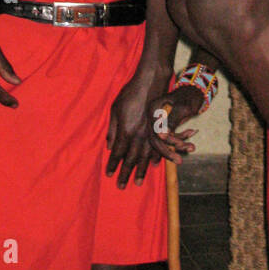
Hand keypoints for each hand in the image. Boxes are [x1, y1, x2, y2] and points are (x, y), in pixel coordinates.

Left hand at [106, 66, 170, 187]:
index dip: (112, 165)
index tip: (108, 175)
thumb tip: (109, 146)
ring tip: (137, 182)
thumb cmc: (129, 94)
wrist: (150, 83)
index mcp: (125, 132)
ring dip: (140, 171)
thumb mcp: (115, 109)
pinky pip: (158, 149)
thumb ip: (112, 129)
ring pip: (145, 158)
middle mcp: (138, 136)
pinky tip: (153, 166)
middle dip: (125, 174)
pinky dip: (156, 159)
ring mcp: (150, 134)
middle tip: (121, 186)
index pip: (117, 154)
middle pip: (130, 160)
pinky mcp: (159, 130)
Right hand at [148, 85, 205, 164]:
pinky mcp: (167, 124)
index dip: (164, 142)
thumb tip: (161, 136)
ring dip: (179, 145)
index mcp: (154, 109)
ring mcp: (160, 121)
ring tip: (193, 147)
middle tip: (180, 161)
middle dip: (169, 150)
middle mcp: (154, 116)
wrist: (196, 89)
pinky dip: (182, 138)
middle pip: (156, 139)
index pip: (154, 132)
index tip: (178, 146)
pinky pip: (172, 136)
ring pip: (165, 141)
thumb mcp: (182, 108)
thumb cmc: (189, 96)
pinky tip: (193, 132)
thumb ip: (171, 121)